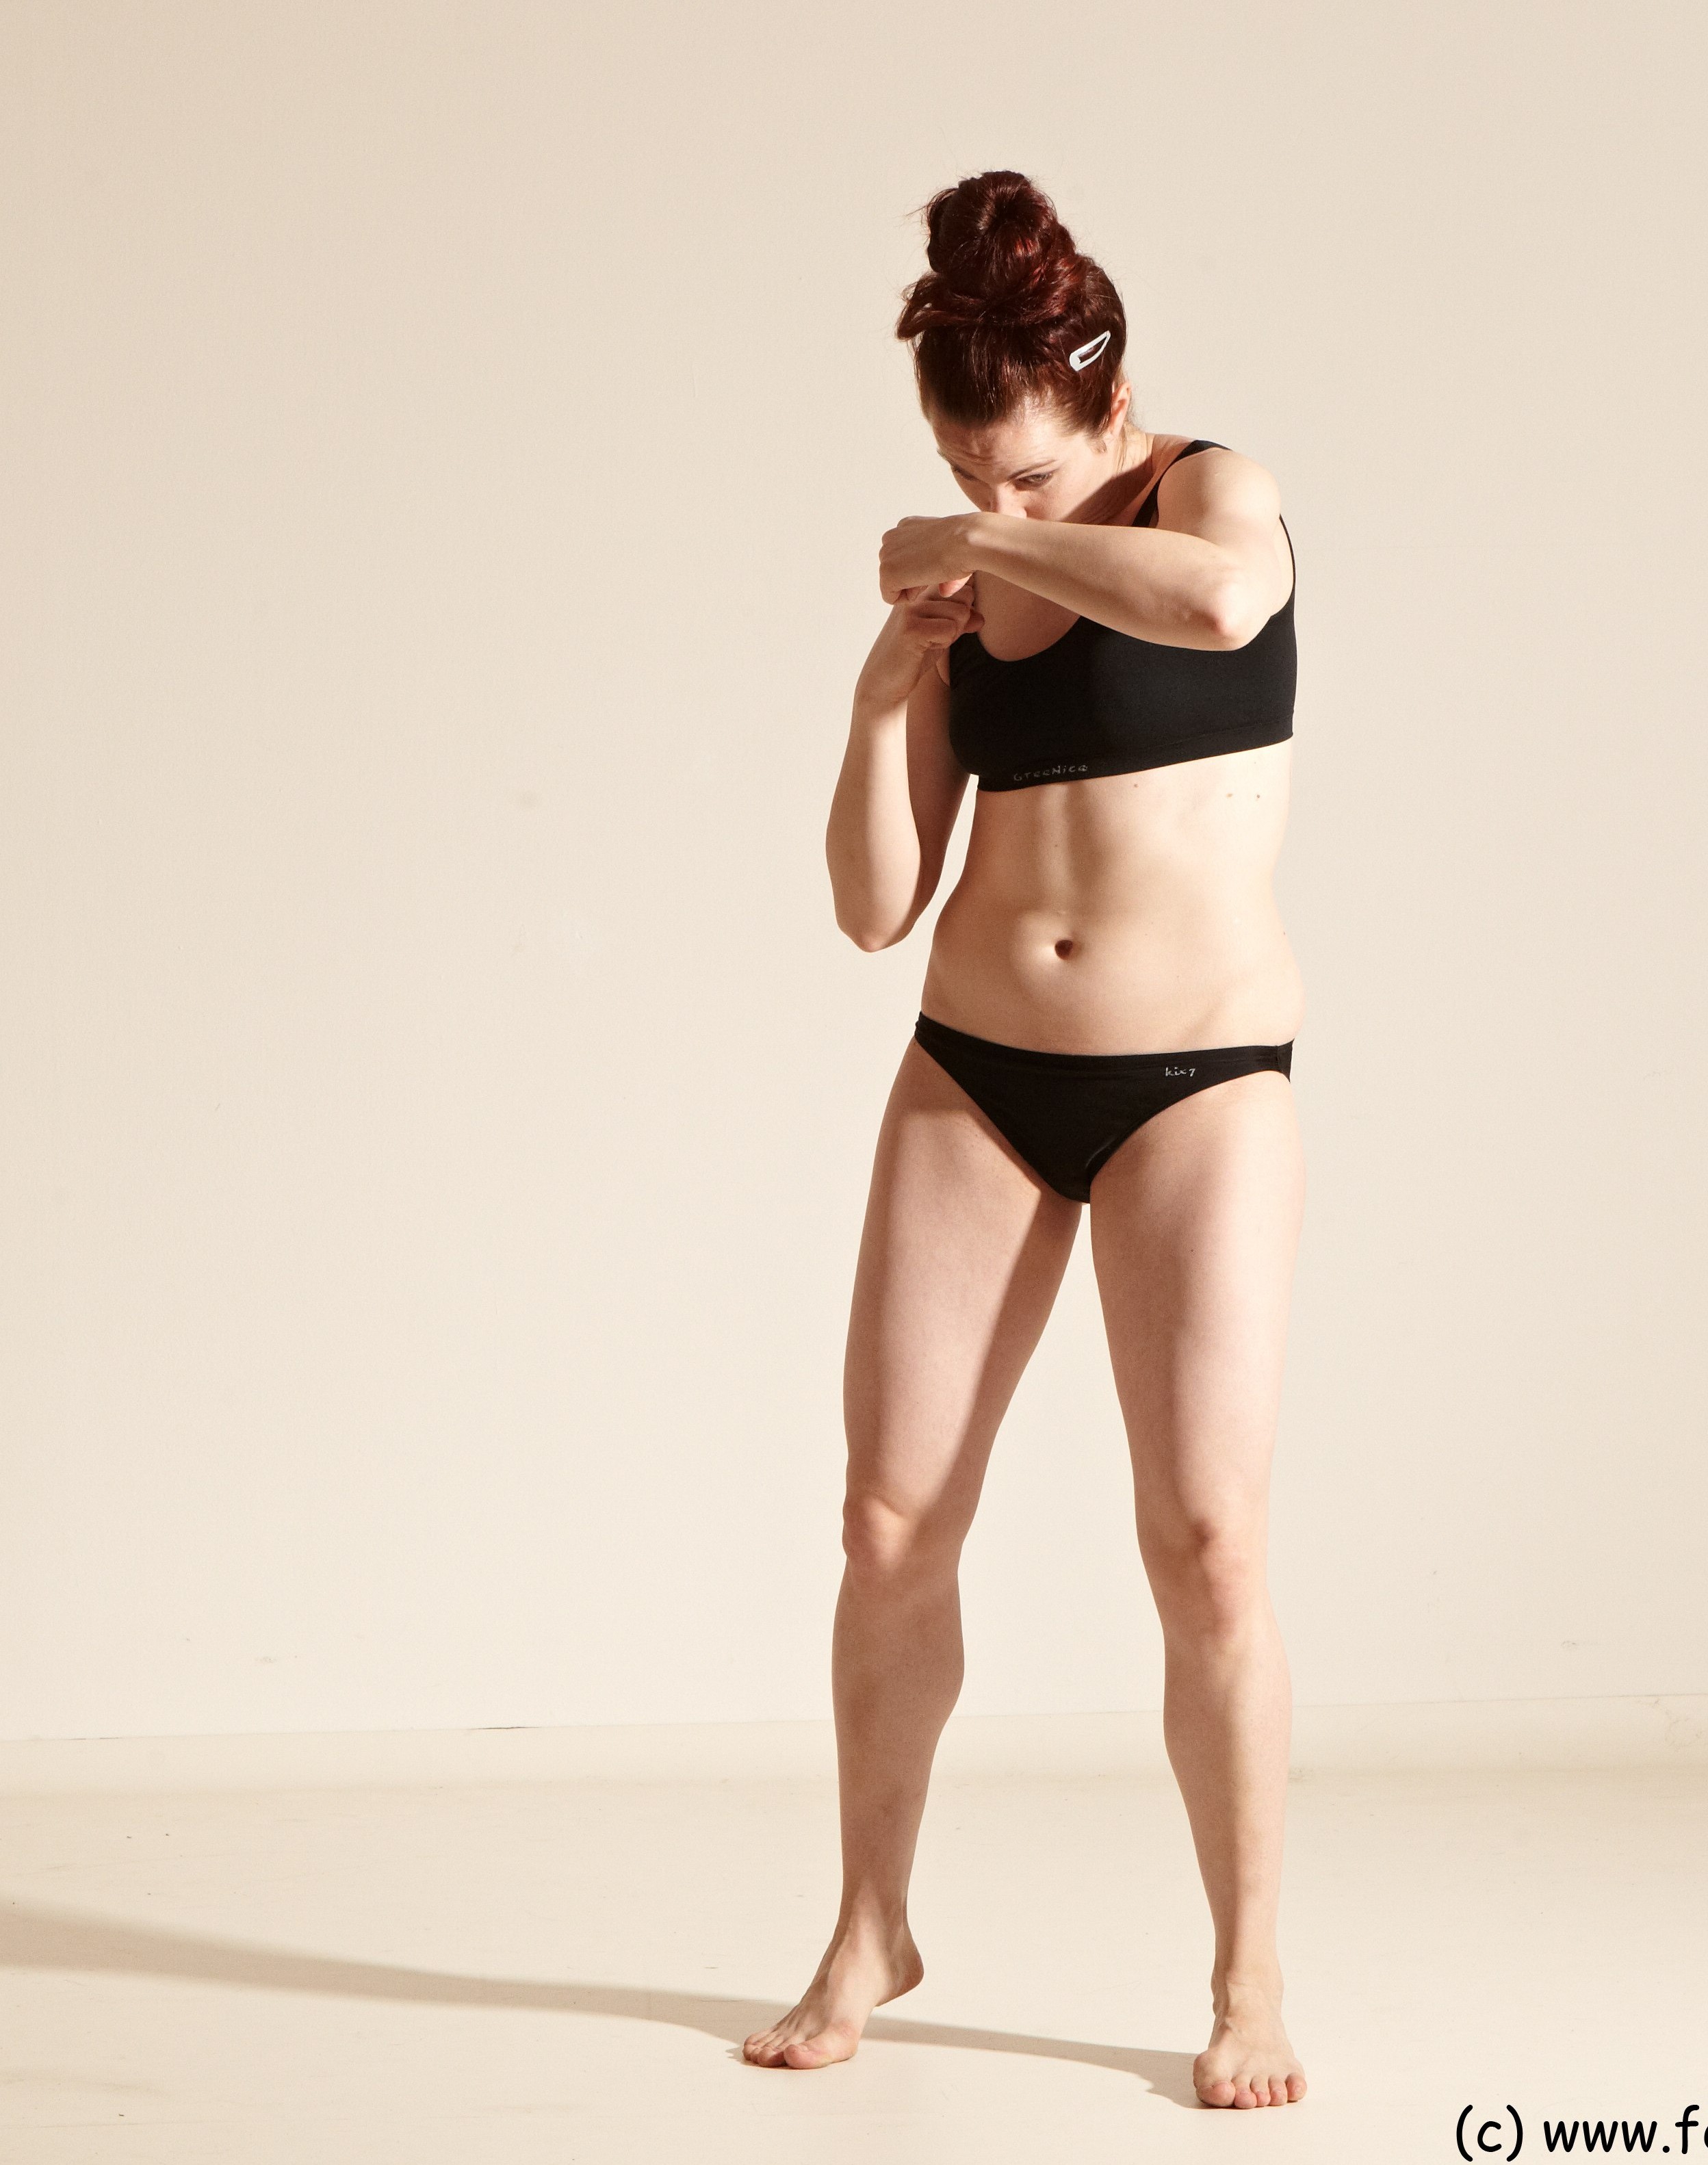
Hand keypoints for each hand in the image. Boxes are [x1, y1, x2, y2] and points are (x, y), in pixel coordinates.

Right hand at [857, 581, 984, 706]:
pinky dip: (943, 644)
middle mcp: (915, 593)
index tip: (939, 626)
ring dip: (950, 635)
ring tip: (927, 643)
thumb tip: (981, 618)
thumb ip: (961, 623)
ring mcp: (912, 609)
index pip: (964, 586)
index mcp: (921, 589)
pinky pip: (950, 630)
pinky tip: (923, 649)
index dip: (962, 612)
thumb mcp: (942, 635)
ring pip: (960, 613)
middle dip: (958, 623)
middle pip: (965, 597)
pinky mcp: (911, 628)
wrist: (883, 682)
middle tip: (934, 637)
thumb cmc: (913, 656)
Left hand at [878, 513, 977, 604]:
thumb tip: (944, 591)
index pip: (903, 561)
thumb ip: (938, 568)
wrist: (968, 541)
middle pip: (896, 574)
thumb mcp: (949, 552)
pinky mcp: (887, 571)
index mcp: (906, 527)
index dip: (922, 570)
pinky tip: (924, 582)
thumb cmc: (966, 546)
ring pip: (893, 586)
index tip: (939, 563)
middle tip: (937, 569)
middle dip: (915, 580)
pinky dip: (908, 598)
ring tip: (933, 573)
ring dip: (914, 588)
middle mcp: (891, 537)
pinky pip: (890, 598)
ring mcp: (886, 553)